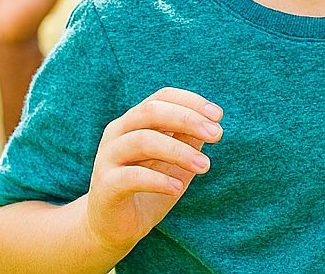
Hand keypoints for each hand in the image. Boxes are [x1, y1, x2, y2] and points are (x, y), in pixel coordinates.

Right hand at [86, 88, 222, 250]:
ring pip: (143, 140)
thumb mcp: (174, 161)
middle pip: (151, 111)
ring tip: (204, 166)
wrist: (115, 228)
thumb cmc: (149, 187)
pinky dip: (158, 180)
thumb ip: (188, 139)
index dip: (192, 102)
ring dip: (179, 151)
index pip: (163, 97)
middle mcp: (118, 133)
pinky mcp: (105, 186)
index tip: (219, 116)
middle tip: (217, 135)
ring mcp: (108, 158)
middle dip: (188, 119)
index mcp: (135, 120)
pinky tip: (177, 187)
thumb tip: (212, 122)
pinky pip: (131, 176)